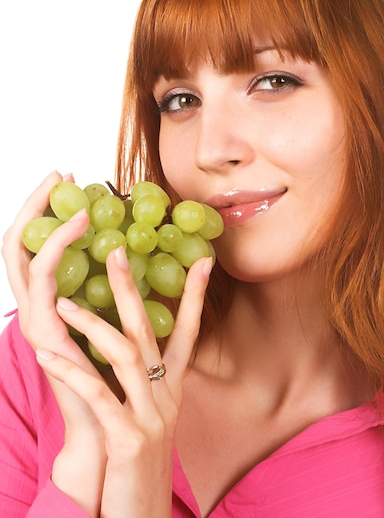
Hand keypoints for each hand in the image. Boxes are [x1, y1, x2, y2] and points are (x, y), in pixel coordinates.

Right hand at [2, 171, 107, 514]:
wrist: (110, 425)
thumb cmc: (116, 374)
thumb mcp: (117, 321)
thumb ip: (121, 289)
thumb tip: (147, 251)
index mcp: (53, 301)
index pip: (38, 245)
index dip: (47, 210)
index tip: (70, 178)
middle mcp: (37, 307)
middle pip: (20, 244)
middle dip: (35, 204)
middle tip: (59, 173)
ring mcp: (36, 321)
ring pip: (27, 260)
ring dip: (50, 224)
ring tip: (77, 200)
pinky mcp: (44, 337)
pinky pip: (43, 288)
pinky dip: (56, 254)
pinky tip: (77, 228)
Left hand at [35, 248, 211, 517]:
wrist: (142, 515)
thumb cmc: (139, 462)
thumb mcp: (150, 416)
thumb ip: (144, 383)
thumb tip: (131, 348)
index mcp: (172, 389)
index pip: (190, 333)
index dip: (196, 296)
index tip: (204, 261)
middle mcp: (166, 397)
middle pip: (149, 332)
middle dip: (132, 290)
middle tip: (116, 252)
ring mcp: (150, 416)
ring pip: (125, 357)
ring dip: (93, 325)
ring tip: (62, 304)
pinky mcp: (129, 438)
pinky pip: (98, 395)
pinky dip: (72, 371)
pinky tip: (47, 354)